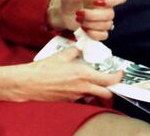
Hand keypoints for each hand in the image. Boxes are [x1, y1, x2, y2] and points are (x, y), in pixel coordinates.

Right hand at [0, 47, 121, 102]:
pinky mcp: (68, 100)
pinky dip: (83, 91)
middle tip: (108, 80)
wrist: (30, 83)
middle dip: (110, 88)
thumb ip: (74, 51)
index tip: (119, 73)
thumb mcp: (60, 55)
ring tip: (89, 79)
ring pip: (93, 95)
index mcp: (83, 75)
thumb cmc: (44, 69)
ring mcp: (76, 96)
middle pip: (106, 93)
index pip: (108, 81)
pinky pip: (81, 97)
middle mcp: (83, 88)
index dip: (117, 77)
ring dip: (95, 89)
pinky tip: (74, 83)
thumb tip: (80, 48)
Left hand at [48, 0, 126, 40]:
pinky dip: (92, 33)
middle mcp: (107, 7)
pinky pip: (103, 35)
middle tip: (78, 13)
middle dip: (93, 15)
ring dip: (90, 24)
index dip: (113, 1)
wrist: (64, 12)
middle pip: (111, 14)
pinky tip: (83, 29)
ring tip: (78, 19)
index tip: (97, 2)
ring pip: (107, 25)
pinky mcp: (100, 31)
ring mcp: (105, 20)